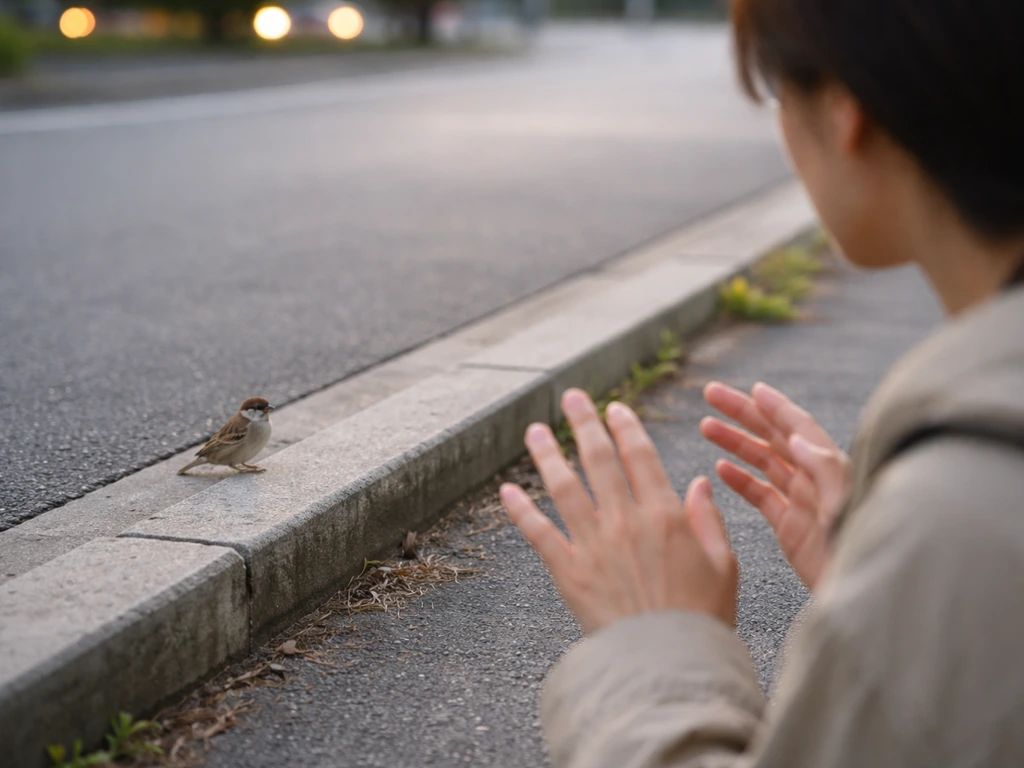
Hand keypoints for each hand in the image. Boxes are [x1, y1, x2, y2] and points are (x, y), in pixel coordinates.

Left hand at [500, 389, 737, 634]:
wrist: (669, 665)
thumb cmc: (703, 619)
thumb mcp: (724, 564)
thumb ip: (709, 519)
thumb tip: (699, 482)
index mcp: (665, 516)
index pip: (640, 457)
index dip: (626, 428)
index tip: (615, 408)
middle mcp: (625, 522)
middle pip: (599, 460)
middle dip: (585, 423)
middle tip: (573, 397)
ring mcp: (593, 545)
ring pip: (564, 487)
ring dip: (548, 454)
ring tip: (535, 429)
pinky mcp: (568, 572)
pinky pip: (539, 533)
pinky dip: (520, 509)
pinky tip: (507, 489)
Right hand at [700, 382, 850, 591]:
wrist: (862, 593)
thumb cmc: (860, 550)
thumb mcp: (845, 507)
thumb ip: (824, 470)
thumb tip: (796, 438)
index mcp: (831, 469)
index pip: (799, 427)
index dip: (775, 406)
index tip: (751, 389)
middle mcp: (816, 480)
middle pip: (775, 437)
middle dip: (744, 414)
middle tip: (712, 395)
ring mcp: (802, 502)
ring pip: (763, 463)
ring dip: (736, 443)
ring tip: (706, 427)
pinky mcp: (791, 527)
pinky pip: (761, 496)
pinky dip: (740, 480)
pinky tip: (720, 469)